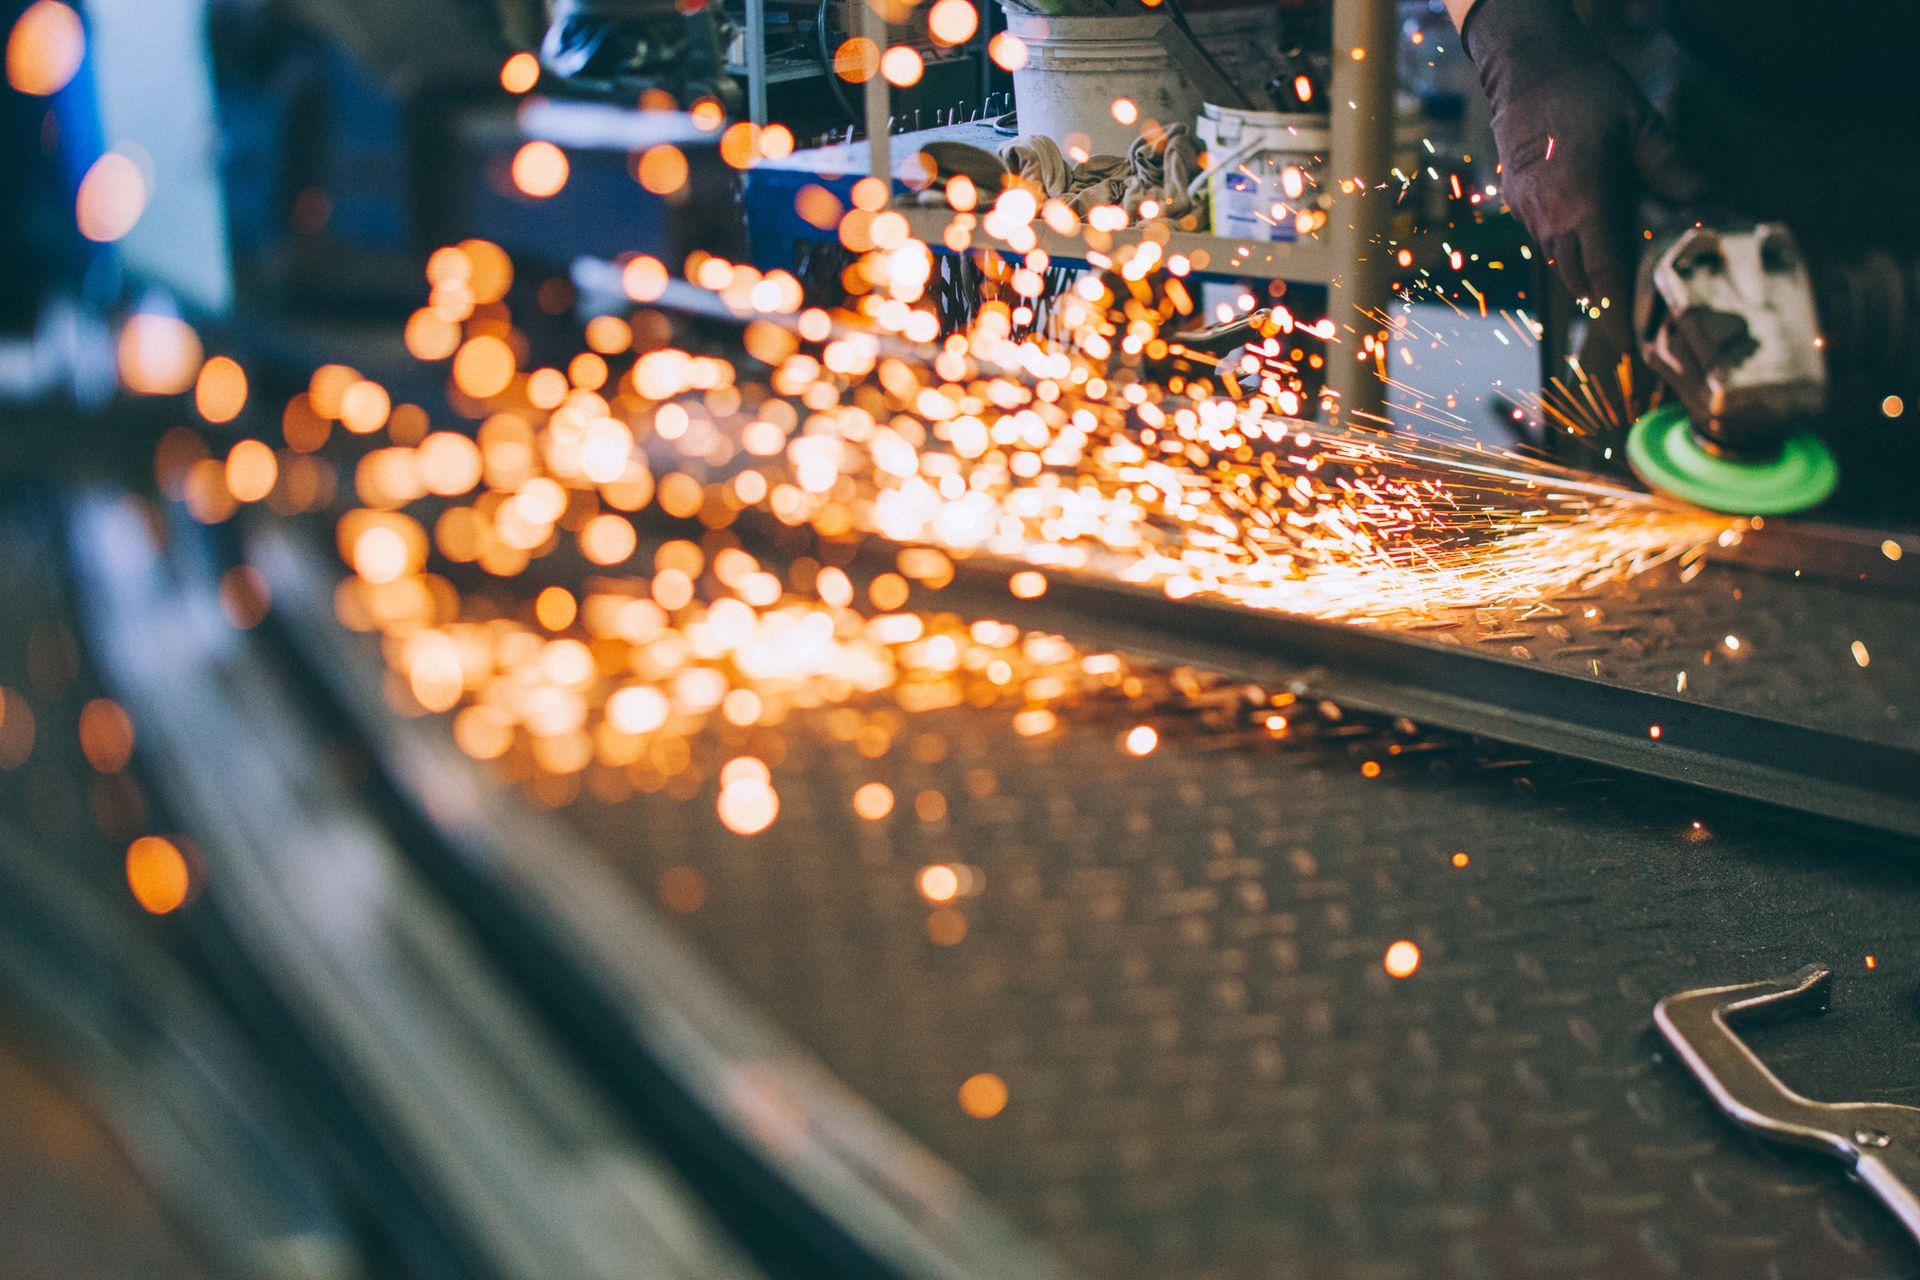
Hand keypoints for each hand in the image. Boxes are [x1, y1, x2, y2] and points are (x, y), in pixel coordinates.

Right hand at [1464, 0, 1708, 344]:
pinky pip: (1549, 245)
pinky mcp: (1519, 205)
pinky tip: (1595, 245)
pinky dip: (1573, 254)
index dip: (1619, 320)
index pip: (1603, 279)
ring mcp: (1529, 214)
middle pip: (1582, 284)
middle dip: (1608, 307)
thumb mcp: (1642, 125)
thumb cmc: (1584, 89)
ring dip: (1590, 281)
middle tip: (1639, 324)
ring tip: (1620, 290)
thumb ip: (1675, 171)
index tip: (1634, 351)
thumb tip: (1713, 209)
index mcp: (1583, 204)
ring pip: (1562, 267)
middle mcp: (1550, 219)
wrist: (1525, 67)